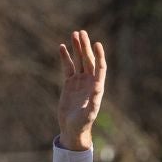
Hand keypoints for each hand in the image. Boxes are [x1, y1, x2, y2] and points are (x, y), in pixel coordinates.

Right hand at [56, 29, 107, 150]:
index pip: (99, 67)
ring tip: (74, 34)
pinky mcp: (69, 83)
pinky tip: (62, 47)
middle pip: (88, 60)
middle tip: (81, 33)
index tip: (96, 44)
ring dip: (76, 48)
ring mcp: (79, 81)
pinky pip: (68, 67)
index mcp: (96, 86)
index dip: (99, 55)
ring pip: (78, 61)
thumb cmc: (82, 123)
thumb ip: (93, 100)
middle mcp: (89, 81)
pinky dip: (65, 57)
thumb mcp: (89, 113)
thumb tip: (97, 88)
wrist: (73, 128)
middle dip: (85, 46)